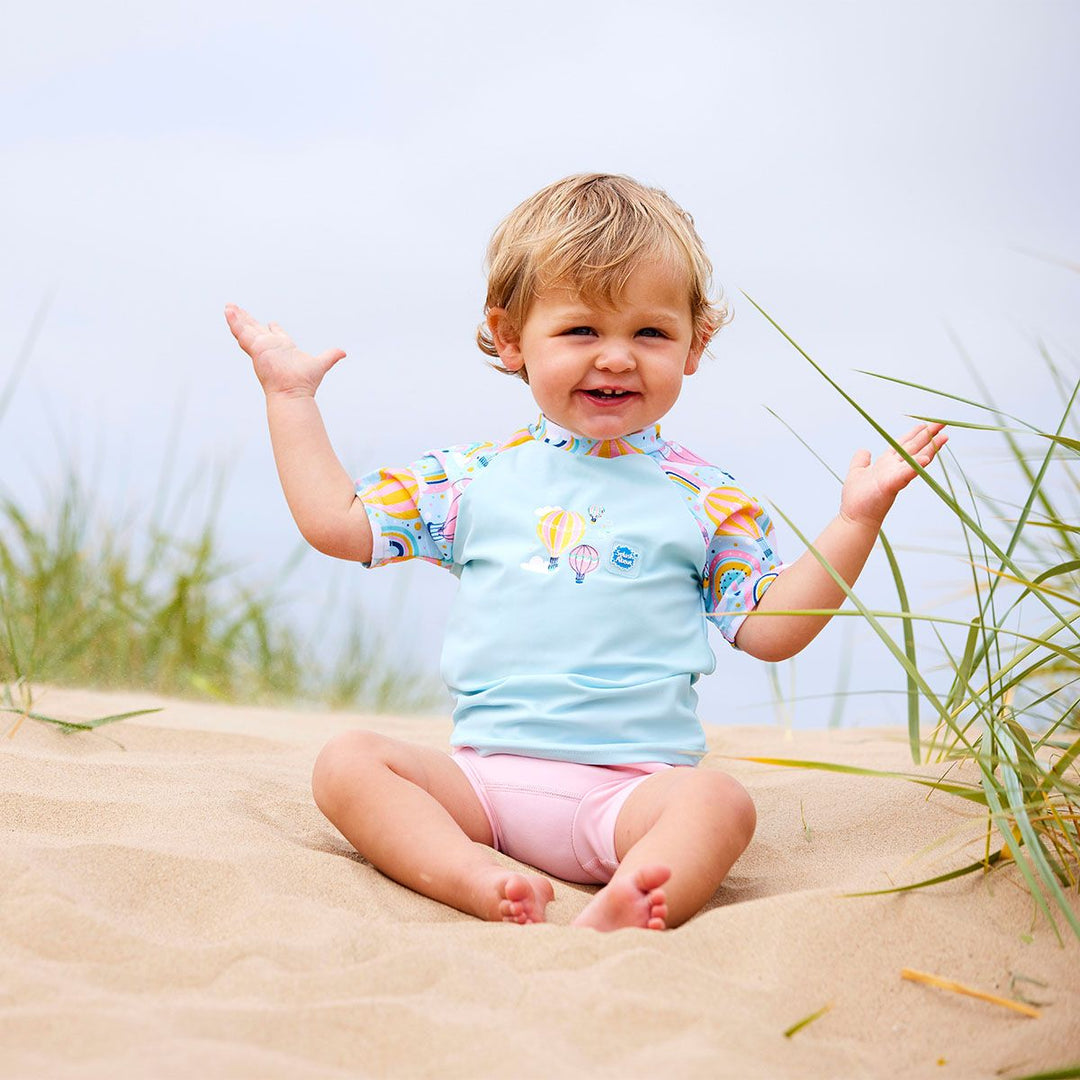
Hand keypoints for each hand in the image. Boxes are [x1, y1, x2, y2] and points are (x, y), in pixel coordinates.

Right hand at [224, 304, 345, 397]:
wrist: (293, 393)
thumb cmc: (304, 383)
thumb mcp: (320, 364)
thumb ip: (330, 356)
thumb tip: (343, 353)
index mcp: (284, 348)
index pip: (277, 334)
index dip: (274, 328)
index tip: (272, 322)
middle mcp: (270, 347)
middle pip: (257, 329)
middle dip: (248, 319)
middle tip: (238, 309)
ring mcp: (261, 347)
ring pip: (246, 329)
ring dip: (237, 317)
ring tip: (228, 306)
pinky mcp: (255, 348)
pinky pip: (242, 332)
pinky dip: (235, 322)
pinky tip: (228, 311)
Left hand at [839, 422, 947, 528]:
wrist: (855, 518)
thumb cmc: (857, 498)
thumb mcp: (857, 472)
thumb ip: (861, 460)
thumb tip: (865, 450)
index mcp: (886, 463)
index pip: (904, 444)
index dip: (914, 433)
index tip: (925, 423)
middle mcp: (894, 468)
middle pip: (914, 448)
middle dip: (928, 435)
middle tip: (943, 424)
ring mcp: (894, 476)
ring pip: (915, 458)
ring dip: (930, 448)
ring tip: (944, 437)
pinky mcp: (890, 485)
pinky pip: (905, 474)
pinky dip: (915, 466)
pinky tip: (925, 459)